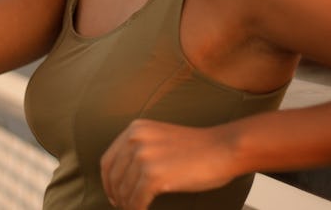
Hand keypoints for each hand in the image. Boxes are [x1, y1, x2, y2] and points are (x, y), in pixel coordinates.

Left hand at [100, 119, 237, 209]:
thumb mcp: (159, 138)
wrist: (223, 148)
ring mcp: (144, 157)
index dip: (108, 183)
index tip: (114, 196)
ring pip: (124, 193)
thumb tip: (119, 177)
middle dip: (117, 197)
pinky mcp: (154, 176)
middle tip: (124, 208)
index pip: (107, 161)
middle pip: (113, 179)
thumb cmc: (197, 148)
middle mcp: (135, 139)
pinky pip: (136, 202)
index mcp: (135, 129)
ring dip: (128, 206)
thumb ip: (139, 148)